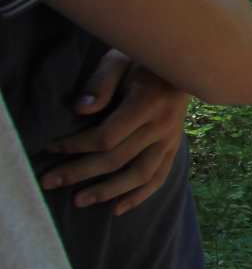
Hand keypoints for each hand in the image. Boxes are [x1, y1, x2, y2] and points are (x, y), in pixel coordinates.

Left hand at [40, 50, 190, 213]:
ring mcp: (170, 139)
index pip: (107, 136)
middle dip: (80, 172)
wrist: (184, 65)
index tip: (51, 146)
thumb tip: (81, 109)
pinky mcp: (173, 147)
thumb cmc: (144, 60)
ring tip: (79, 200)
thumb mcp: (120, 60)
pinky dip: (140, 195)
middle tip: (50, 181)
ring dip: (107, 191)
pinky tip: (118, 208)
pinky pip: (159, 176)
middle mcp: (162, 126)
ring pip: (139, 174)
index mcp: (147, 104)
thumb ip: (101, 83)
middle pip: (117, 159)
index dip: (76, 145)